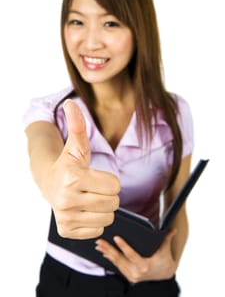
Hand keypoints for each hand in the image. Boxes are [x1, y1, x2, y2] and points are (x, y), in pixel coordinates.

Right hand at [45, 99, 119, 238]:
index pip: (115, 186)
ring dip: (102, 208)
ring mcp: (66, 218)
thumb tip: (70, 103)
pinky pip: (98, 230)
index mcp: (73, 178)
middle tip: (93, 187)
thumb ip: (78, 124)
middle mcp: (67, 200)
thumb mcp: (76, 145)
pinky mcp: (66, 231)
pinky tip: (82, 210)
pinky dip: (94, 221)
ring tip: (88, 198)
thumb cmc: (68, 163)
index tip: (96, 176)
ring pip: (108, 218)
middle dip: (108, 194)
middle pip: (113, 203)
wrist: (49, 183)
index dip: (110, 180)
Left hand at [95, 229, 176, 282]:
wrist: (165, 274)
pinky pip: (117, 266)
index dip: (123, 246)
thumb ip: (167, 238)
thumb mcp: (165, 250)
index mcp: (145, 266)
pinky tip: (104, 252)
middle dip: (108, 249)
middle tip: (100, 241)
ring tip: (98, 245)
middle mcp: (136, 273)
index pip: (131, 255)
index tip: (116, 238)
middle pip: (120, 259)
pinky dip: (110, 259)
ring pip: (116, 263)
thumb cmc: (165, 259)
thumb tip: (173, 228)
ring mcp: (132, 276)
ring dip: (106, 253)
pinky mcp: (129, 276)